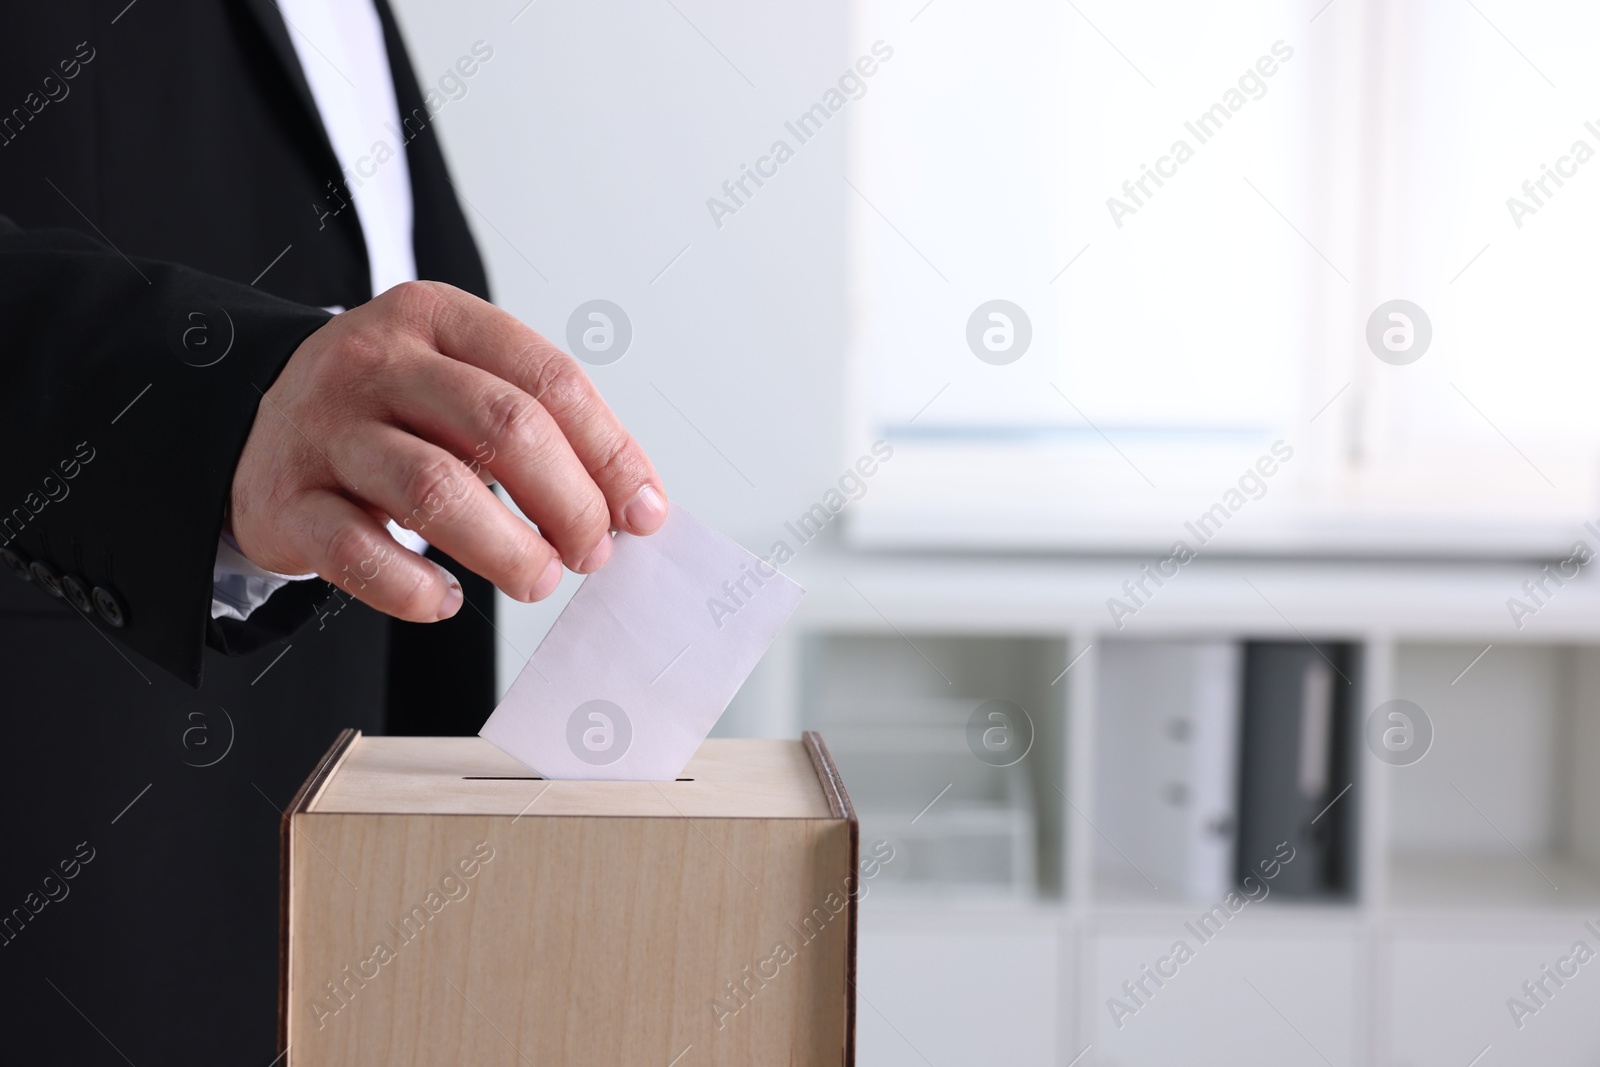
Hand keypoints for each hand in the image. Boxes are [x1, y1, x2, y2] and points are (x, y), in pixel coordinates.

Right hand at [229, 281, 666, 620]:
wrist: (254, 430)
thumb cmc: (389, 415)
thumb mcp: (461, 388)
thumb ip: (545, 430)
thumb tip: (635, 505)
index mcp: (437, 319)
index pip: (549, 378)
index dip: (609, 453)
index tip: (642, 513)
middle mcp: (375, 361)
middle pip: (503, 426)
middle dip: (568, 502)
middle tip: (589, 553)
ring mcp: (323, 428)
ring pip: (434, 489)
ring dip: (506, 548)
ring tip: (537, 579)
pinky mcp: (284, 499)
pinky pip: (359, 553)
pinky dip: (413, 587)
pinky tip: (444, 598)